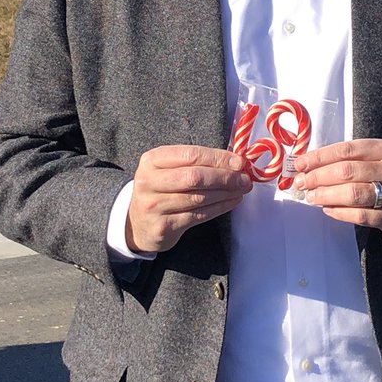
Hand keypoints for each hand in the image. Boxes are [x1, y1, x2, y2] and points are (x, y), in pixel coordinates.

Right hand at [127, 145, 251, 252]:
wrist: (137, 222)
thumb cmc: (161, 189)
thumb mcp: (168, 169)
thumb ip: (196, 162)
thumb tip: (234, 161)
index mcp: (152, 160)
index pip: (190, 155)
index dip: (218, 158)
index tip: (239, 162)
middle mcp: (149, 181)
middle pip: (195, 177)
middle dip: (225, 177)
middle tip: (245, 179)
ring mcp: (154, 205)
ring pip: (198, 198)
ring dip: (226, 193)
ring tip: (242, 189)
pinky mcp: (163, 226)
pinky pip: (198, 215)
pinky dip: (220, 207)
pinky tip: (232, 201)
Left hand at [293, 139, 381, 247]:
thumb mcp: (379, 163)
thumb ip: (351, 161)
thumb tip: (310, 165)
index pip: (347, 149)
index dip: (319, 157)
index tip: (299, 164)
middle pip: (348, 170)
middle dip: (318, 176)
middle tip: (300, 183)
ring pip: (354, 193)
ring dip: (326, 195)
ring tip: (311, 197)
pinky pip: (362, 215)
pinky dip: (340, 213)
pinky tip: (328, 210)